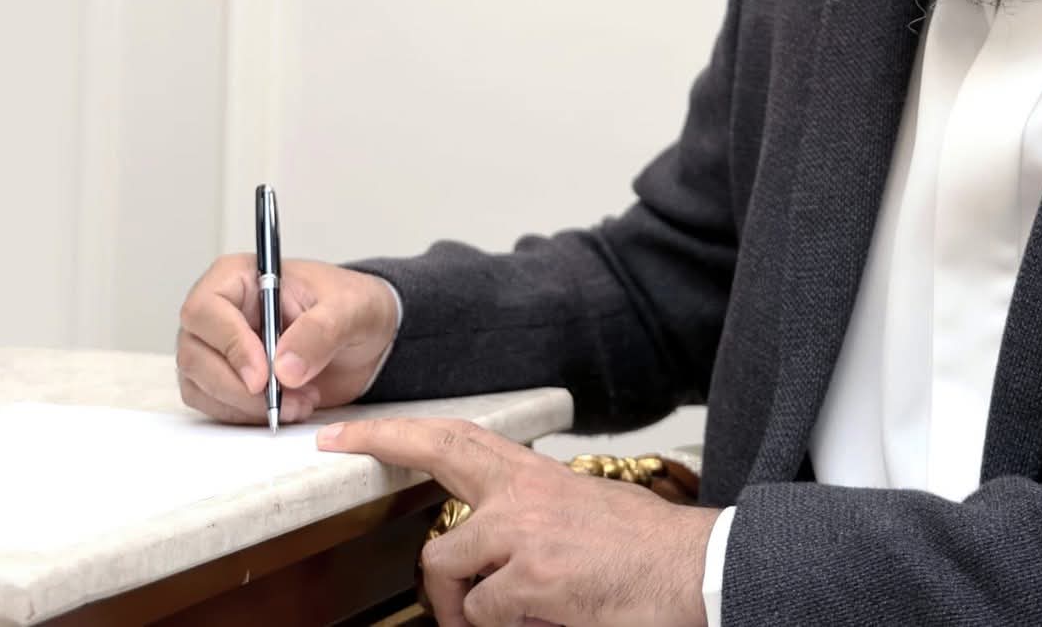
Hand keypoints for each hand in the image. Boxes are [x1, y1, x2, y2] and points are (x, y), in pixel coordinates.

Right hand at [175, 255, 397, 424]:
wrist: (367, 337)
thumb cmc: (354, 306)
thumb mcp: (351, 309)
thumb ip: (321, 330)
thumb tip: (284, 368)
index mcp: (240, 277)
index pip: (206, 309)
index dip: (229, 344)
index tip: (263, 375)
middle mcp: (219, 311)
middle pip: (195, 354)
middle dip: (238, 386)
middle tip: (284, 399)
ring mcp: (217, 347)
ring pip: (200, 385)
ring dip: (246, 406)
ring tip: (299, 402)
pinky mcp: (225, 379)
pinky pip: (214, 405)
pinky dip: (246, 416)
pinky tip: (288, 408)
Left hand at [318, 418, 717, 626]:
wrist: (698, 570)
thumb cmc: (649, 552)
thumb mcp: (585, 513)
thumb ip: (531, 522)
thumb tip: (496, 559)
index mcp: (537, 477)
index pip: (457, 440)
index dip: (398, 434)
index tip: (350, 434)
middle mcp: (524, 496)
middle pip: (436, 477)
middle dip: (381, 451)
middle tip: (342, 450)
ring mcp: (523, 535)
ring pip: (447, 570)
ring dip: (465, 604)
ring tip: (504, 615)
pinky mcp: (530, 580)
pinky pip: (480, 613)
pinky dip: (502, 626)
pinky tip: (544, 617)